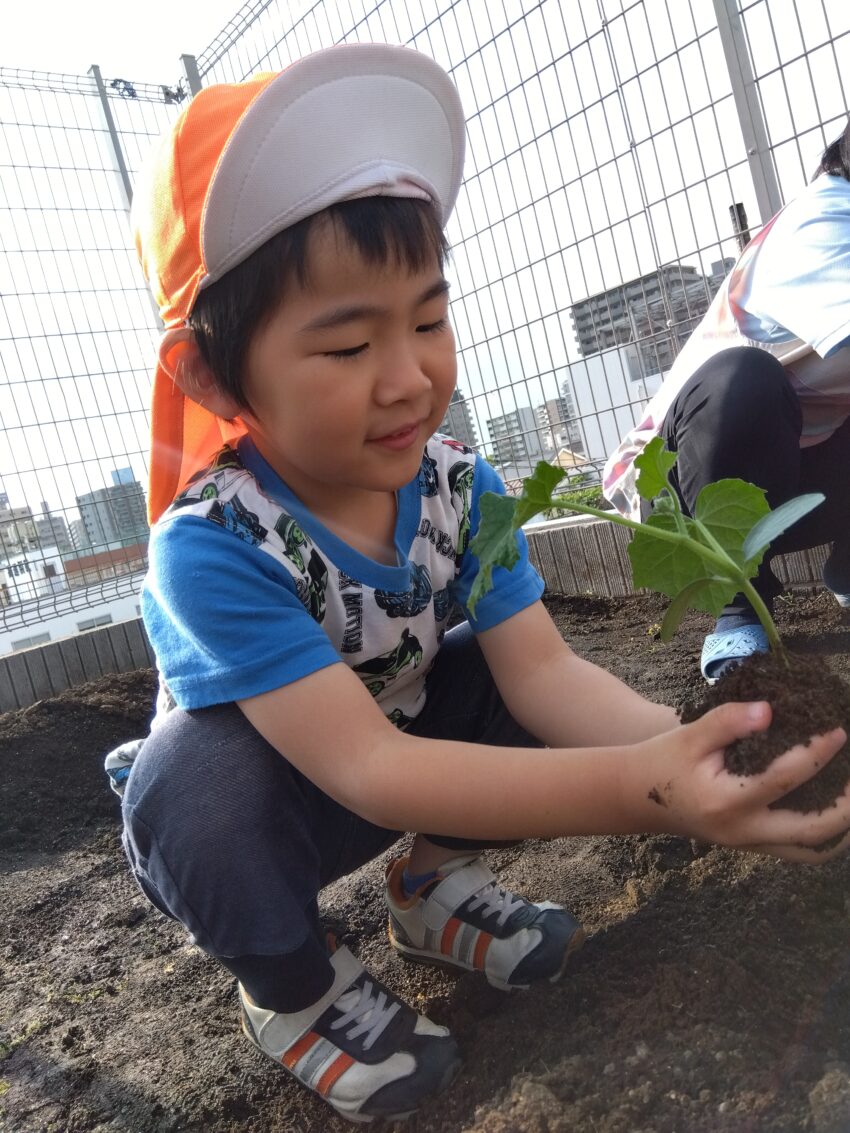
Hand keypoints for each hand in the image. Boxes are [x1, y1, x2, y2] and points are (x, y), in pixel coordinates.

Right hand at [634, 701, 849, 856]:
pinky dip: (825, 836)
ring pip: (812, 849)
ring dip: (842, 827)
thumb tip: (771, 710)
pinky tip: (837, 813)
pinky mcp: (752, 847)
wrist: (638, 796)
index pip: (785, 779)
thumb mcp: (689, 734)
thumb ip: (728, 721)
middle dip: (848, 804)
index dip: (817, 753)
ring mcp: (749, 845)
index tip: (839, 731)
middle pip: (813, 829)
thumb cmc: (664, 760)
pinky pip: (800, 851)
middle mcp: (743, 831)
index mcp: (727, 801)